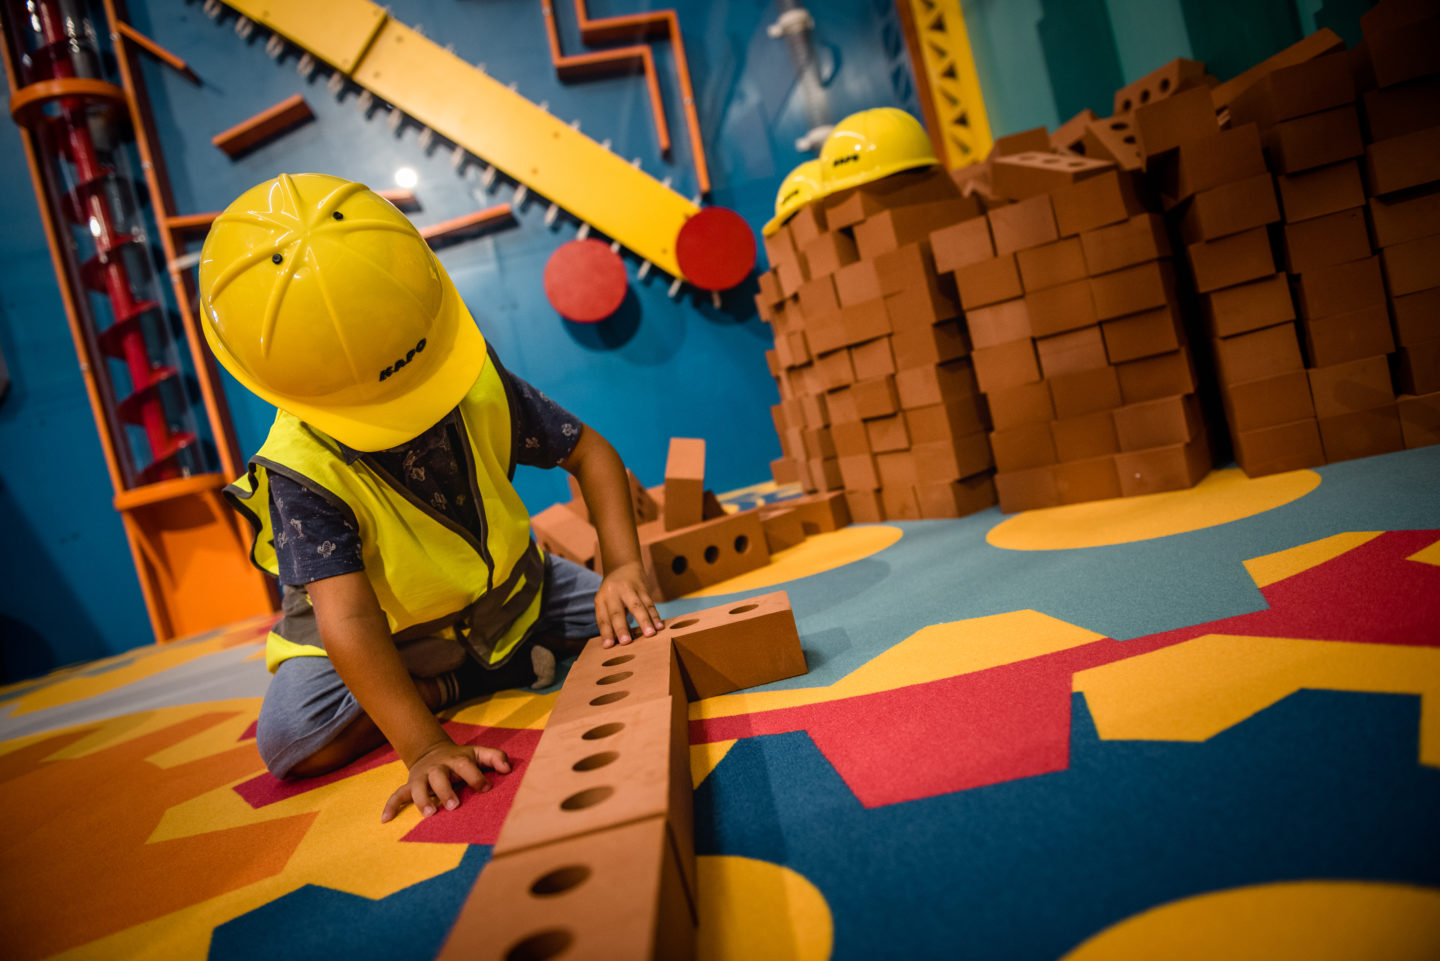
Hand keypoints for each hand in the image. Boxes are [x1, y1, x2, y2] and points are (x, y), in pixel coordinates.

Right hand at [381, 739, 511, 822]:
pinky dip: (391, 805)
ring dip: (422, 800)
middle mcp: (438, 768)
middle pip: (439, 776)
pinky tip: (385, 819)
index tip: (486, 789)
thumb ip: (495, 757)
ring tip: (430, 814)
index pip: (466, 766)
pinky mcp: (410, 785)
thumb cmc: (461, 758)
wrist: (432, 751)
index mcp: (456, 759)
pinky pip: (397, 795)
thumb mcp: (478, 753)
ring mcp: (422, 776)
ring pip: (418, 786)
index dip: (476, 777)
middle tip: (455, 805)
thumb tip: (508, 768)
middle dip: (446, 790)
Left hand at [595, 561, 662, 646]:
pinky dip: (655, 615)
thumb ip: (611, 619)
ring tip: (650, 634)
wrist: (622, 565)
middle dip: (622, 628)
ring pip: (637, 606)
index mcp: (601, 599)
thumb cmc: (613, 592)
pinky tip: (660, 626)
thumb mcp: (606, 601)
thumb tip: (617, 642)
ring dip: (644, 621)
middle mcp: (613, 593)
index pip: (603, 618)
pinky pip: (649, 603)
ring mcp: (628, 589)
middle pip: (617, 612)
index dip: (605, 632)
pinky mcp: (642, 588)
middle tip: (626, 642)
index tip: (608, 646)